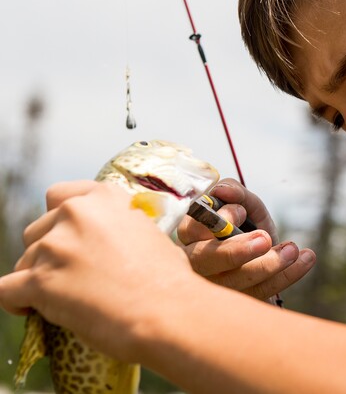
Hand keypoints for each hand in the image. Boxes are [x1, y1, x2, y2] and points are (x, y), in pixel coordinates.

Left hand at [0, 181, 198, 359]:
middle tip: (72, 276)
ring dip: (37, 279)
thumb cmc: (168, 279)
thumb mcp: (150, 233)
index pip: (59, 196)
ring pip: (23, 262)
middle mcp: (75, 214)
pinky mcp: (39, 281)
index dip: (60, 220)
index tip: (69, 238)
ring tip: (63, 299)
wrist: (166, 311)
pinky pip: (6, 290)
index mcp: (104, 197)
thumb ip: (122, 226)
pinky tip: (31, 310)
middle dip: (48, 253)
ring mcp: (55, 246)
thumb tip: (116, 240)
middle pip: (37, 231)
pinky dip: (16, 302)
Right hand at [177, 178, 315, 299]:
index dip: (218, 221)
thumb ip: (235, 192)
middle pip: (206, 261)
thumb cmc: (246, 224)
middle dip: (236, 250)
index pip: (193, 230)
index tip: (241, 211)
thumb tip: (223, 190)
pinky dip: (287, 276)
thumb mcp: (243, 204)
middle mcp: (196, 262)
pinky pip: (260, 293)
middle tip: (265, 239)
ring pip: (235, 281)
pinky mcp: (237, 302)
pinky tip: (306, 259)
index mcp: (191, 234)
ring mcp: (214, 287)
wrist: (263, 252)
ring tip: (293, 249)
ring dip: (269, 264)